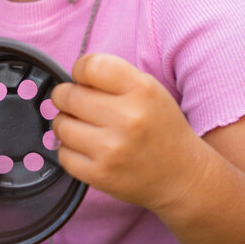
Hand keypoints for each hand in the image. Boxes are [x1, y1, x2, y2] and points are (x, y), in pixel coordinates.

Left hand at [51, 53, 206, 210]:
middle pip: (68, 96)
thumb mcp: (151, 91)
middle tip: (76, 104)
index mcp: (142, 90)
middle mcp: (127, 118)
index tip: (83, 79)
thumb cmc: (162, 130)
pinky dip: (69, 150)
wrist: (183, 177)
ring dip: (66, 124)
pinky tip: (86, 149)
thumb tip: (73, 80)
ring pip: (61, 125)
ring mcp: (112, 149)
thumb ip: (114, 78)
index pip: (90, 66)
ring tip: (82, 127)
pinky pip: (63, 154)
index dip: (80, 70)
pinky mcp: (100, 175)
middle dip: (66, 97)